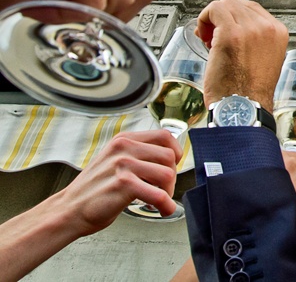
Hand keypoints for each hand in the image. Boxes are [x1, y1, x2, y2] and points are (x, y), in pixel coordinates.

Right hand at [58, 130, 181, 237]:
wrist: (68, 210)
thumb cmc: (95, 190)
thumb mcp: (114, 160)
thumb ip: (137, 154)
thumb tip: (169, 158)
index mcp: (124, 139)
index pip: (164, 135)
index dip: (175, 151)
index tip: (173, 166)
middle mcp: (124, 148)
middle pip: (169, 156)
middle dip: (172, 176)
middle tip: (163, 189)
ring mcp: (122, 164)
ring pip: (167, 174)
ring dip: (168, 191)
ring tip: (159, 200)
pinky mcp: (123, 184)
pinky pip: (159, 194)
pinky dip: (166, 204)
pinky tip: (163, 209)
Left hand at [196, 0, 288, 109]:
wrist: (243, 108)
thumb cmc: (249, 91)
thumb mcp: (263, 57)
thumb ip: (255, 37)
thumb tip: (235, 24)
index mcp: (278, 32)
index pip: (251, 8)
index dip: (234, 18)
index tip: (225, 32)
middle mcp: (267, 28)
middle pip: (237, 3)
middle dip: (222, 17)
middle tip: (213, 37)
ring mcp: (250, 29)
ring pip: (225, 4)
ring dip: (212, 18)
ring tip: (210, 39)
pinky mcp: (231, 34)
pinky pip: (214, 10)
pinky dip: (204, 19)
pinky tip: (204, 37)